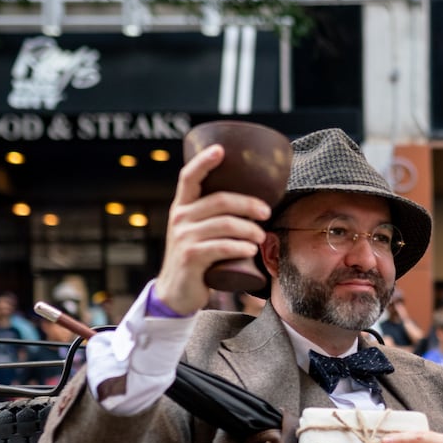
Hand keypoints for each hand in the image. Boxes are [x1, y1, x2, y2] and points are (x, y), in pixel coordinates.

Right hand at [156, 144, 272, 314]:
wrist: (176, 293)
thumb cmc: (197, 259)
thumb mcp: (199, 233)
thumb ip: (214, 217)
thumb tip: (253, 205)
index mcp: (183, 207)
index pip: (189, 177)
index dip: (204, 161)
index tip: (221, 150)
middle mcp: (180, 218)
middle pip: (219, 200)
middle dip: (248, 204)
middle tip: (266, 213)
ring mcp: (184, 237)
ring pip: (224, 224)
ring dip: (249, 229)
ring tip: (261, 236)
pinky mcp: (190, 257)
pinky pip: (221, 246)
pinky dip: (240, 247)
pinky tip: (251, 249)